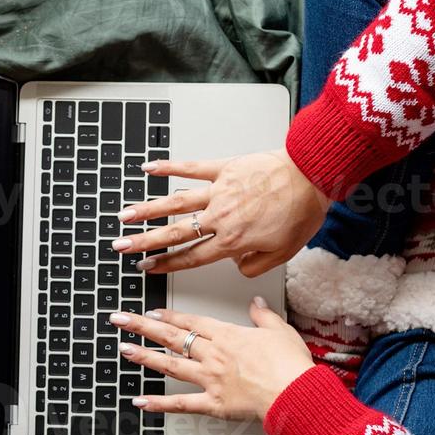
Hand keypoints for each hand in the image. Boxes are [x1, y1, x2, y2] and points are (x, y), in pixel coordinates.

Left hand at [110, 298, 314, 422]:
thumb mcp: (280, 330)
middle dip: (143, 326)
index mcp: (228, 335)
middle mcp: (213, 354)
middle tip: (120, 319)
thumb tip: (256, 302)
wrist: (295, 393)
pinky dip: (159, 403)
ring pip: (170, 364)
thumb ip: (263, 315)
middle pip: (172, 336)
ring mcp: (210, 378)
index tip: (153, 311)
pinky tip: (140, 401)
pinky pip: (181, 403)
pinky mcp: (213, 403)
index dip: (170, 315)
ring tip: (124, 350)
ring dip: (144, 356)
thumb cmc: (291, 365)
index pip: (192, 321)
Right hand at [115, 150, 329, 276]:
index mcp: (234, 240)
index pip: (192, 256)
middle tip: (122, 246)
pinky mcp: (223, 168)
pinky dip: (168, 167)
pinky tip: (149, 168)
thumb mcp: (284, 252)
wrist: (312, 173)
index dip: (167, 264)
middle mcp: (220, 216)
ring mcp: (218, 190)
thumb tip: (237, 266)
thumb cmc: (302, 209)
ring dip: (147, 209)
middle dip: (144, 242)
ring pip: (175, 203)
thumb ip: (256, 264)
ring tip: (125, 215)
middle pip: (174, 232)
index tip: (148, 267)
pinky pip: (191, 168)